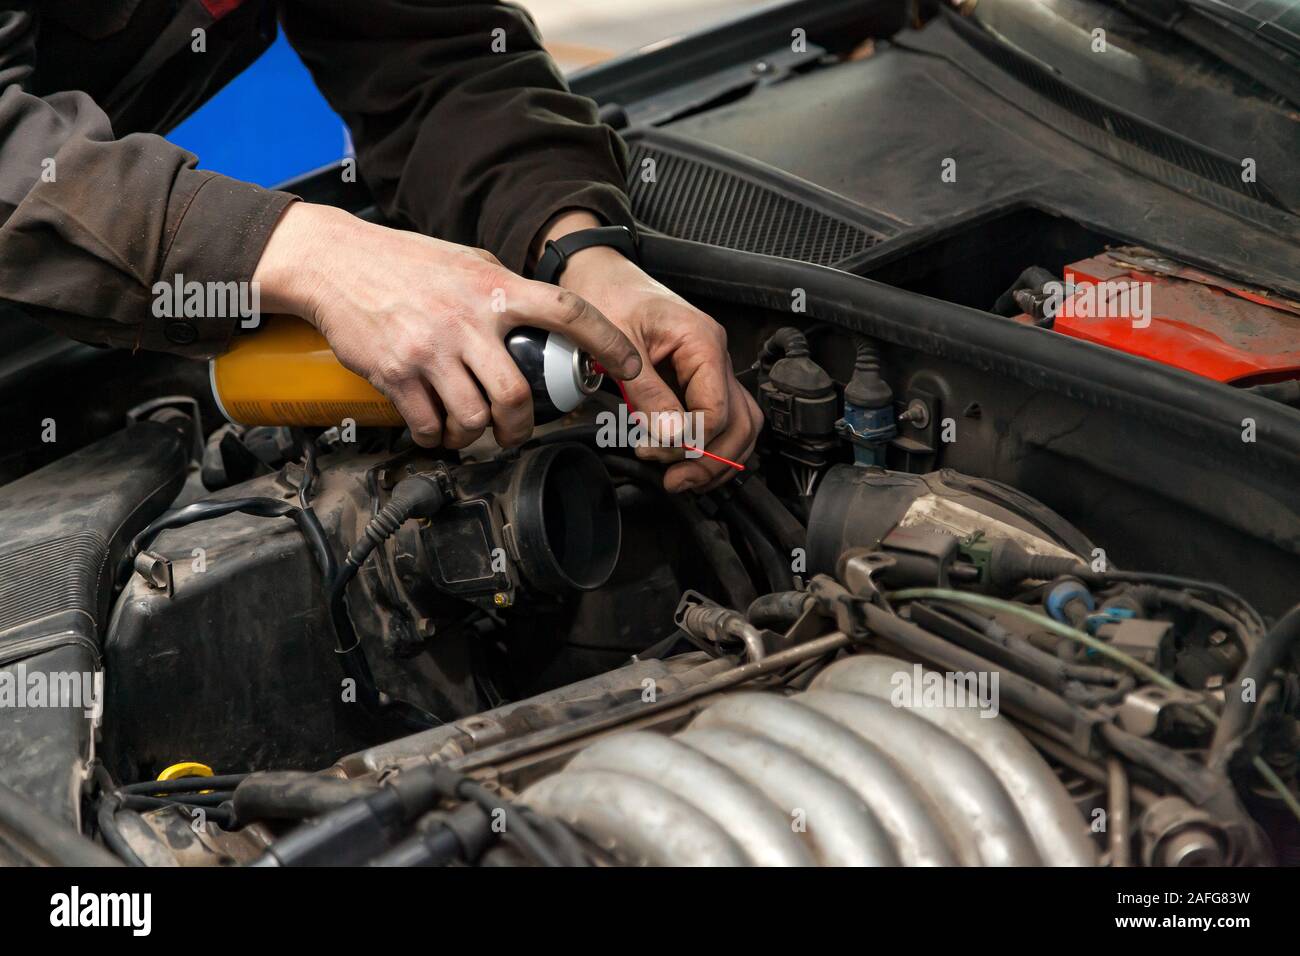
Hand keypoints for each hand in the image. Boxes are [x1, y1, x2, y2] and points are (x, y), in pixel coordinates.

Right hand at [252, 203, 641, 448]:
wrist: (334, 261)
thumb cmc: (403, 262)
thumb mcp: (466, 260)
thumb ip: (504, 287)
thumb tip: (542, 315)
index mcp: (494, 288)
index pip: (566, 312)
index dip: (605, 341)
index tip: (631, 366)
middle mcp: (467, 319)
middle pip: (516, 395)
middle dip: (520, 428)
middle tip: (516, 433)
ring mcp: (431, 349)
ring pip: (473, 418)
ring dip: (475, 437)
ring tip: (469, 432)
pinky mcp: (396, 373)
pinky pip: (428, 424)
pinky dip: (435, 437)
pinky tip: (435, 429)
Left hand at [541, 213, 761, 492]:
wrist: (598, 272)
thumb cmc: (605, 295)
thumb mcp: (619, 346)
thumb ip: (647, 395)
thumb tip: (671, 439)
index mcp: (702, 342)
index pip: (717, 411)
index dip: (691, 442)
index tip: (657, 452)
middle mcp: (715, 354)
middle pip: (740, 423)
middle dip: (711, 459)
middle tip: (675, 480)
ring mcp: (710, 366)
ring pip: (739, 423)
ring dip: (716, 457)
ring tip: (681, 477)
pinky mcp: (698, 375)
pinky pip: (719, 415)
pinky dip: (707, 442)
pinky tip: (681, 457)